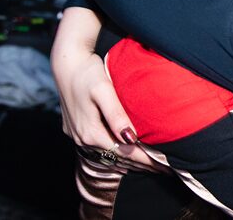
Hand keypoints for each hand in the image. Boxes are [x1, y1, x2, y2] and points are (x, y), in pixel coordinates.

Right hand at [51, 7, 164, 172]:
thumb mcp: (104, 91)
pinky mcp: (75, 130)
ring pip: (107, 155)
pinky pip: (99, 149)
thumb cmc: (88, 73)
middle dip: (141, 165)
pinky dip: (115, 154)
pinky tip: (126, 155)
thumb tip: (130, 138)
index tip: (165, 166)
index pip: (124, 153)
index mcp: (91, 132)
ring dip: (128, 162)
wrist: (66, 62)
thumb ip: (116, 115)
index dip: (146, 161)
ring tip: (151, 166)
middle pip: (116, 158)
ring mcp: (77, 136)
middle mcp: (82, 139)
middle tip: (165, 170)